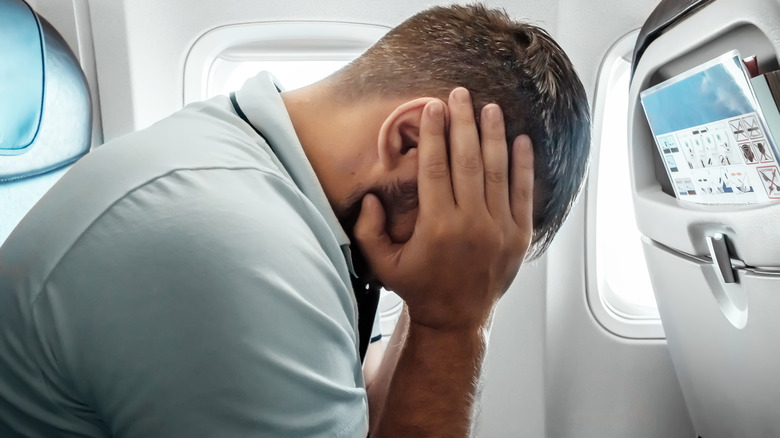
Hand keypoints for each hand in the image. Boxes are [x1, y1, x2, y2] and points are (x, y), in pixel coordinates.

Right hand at [354, 87, 533, 331]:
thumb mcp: (382, 263)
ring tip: (490, 108)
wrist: (457, 318)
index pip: (435, 168)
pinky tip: (521, 141)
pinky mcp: (518, 236)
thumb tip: (371, 197)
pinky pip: (523, 193)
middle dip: (463, 123)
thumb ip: (368, 230)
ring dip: (493, 136)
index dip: (435, 134)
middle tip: (461, 94)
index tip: (434, 107)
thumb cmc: (418, 286)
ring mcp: (499, 229)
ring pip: (497, 172)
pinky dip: (523, 166)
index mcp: (436, 226)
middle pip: (467, 161)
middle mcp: (470, 223)